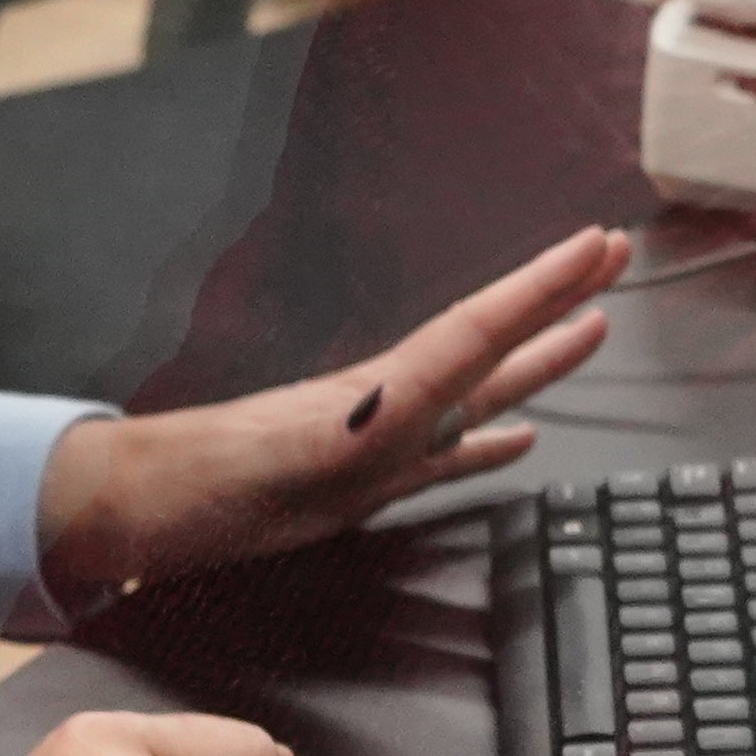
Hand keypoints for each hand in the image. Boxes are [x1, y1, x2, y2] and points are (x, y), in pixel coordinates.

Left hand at [36, 224, 627, 601]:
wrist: (140, 511)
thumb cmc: (199, 481)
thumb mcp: (283, 450)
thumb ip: (349, 422)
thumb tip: (410, 396)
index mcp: (385, 391)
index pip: (479, 327)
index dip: (543, 288)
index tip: (600, 244)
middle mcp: (394, 405)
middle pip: (493, 342)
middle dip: (554, 299)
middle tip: (615, 255)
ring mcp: (383, 442)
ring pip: (481, 395)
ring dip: (538, 363)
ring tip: (593, 331)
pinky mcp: (365, 484)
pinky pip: (446, 458)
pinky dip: (488, 447)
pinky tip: (518, 442)